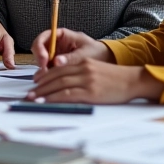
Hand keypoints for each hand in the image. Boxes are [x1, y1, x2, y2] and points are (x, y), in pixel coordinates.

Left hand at [27, 60, 163, 104]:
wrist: (133, 81)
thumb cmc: (116, 80)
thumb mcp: (97, 72)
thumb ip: (82, 75)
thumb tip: (65, 85)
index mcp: (83, 63)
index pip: (59, 68)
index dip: (45, 75)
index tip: (36, 82)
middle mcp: (83, 69)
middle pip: (56, 75)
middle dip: (41, 84)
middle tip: (30, 91)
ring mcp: (86, 80)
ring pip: (59, 84)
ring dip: (43, 92)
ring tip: (33, 98)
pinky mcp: (90, 92)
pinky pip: (67, 94)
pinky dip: (54, 98)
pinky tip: (45, 101)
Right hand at [31, 28, 111, 79]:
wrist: (105, 61)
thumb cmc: (97, 52)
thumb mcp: (85, 54)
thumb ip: (71, 58)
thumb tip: (56, 61)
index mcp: (62, 35)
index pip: (44, 37)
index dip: (40, 47)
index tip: (44, 58)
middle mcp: (56, 44)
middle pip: (39, 48)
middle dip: (39, 59)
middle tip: (44, 70)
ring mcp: (55, 55)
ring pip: (41, 60)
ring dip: (42, 68)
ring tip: (48, 77)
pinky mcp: (56, 66)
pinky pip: (47, 69)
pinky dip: (46, 75)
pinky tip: (50, 81)